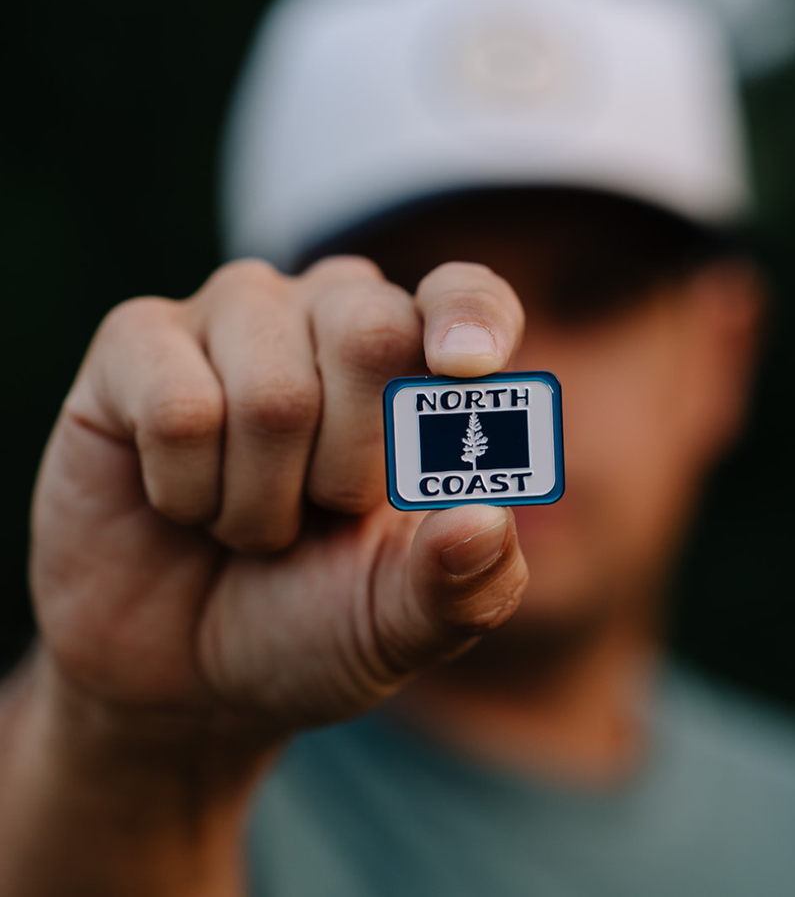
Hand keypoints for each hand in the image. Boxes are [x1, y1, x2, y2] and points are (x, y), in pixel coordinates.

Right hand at [29, 256, 527, 741]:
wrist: (185, 668)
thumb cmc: (314, 623)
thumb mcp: (403, 625)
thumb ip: (463, 586)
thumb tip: (488, 520)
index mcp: (414, 365)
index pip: (465, 296)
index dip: (473, 318)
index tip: (468, 370)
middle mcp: (329, 315)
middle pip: (372, 332)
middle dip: (349, 469)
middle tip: (320, 513)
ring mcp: (233, 319)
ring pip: (273, 393)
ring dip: (261, 501)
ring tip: (248, 523)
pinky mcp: (137, 343)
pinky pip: (178, 409)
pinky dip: (187, 492)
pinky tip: (182, 502)